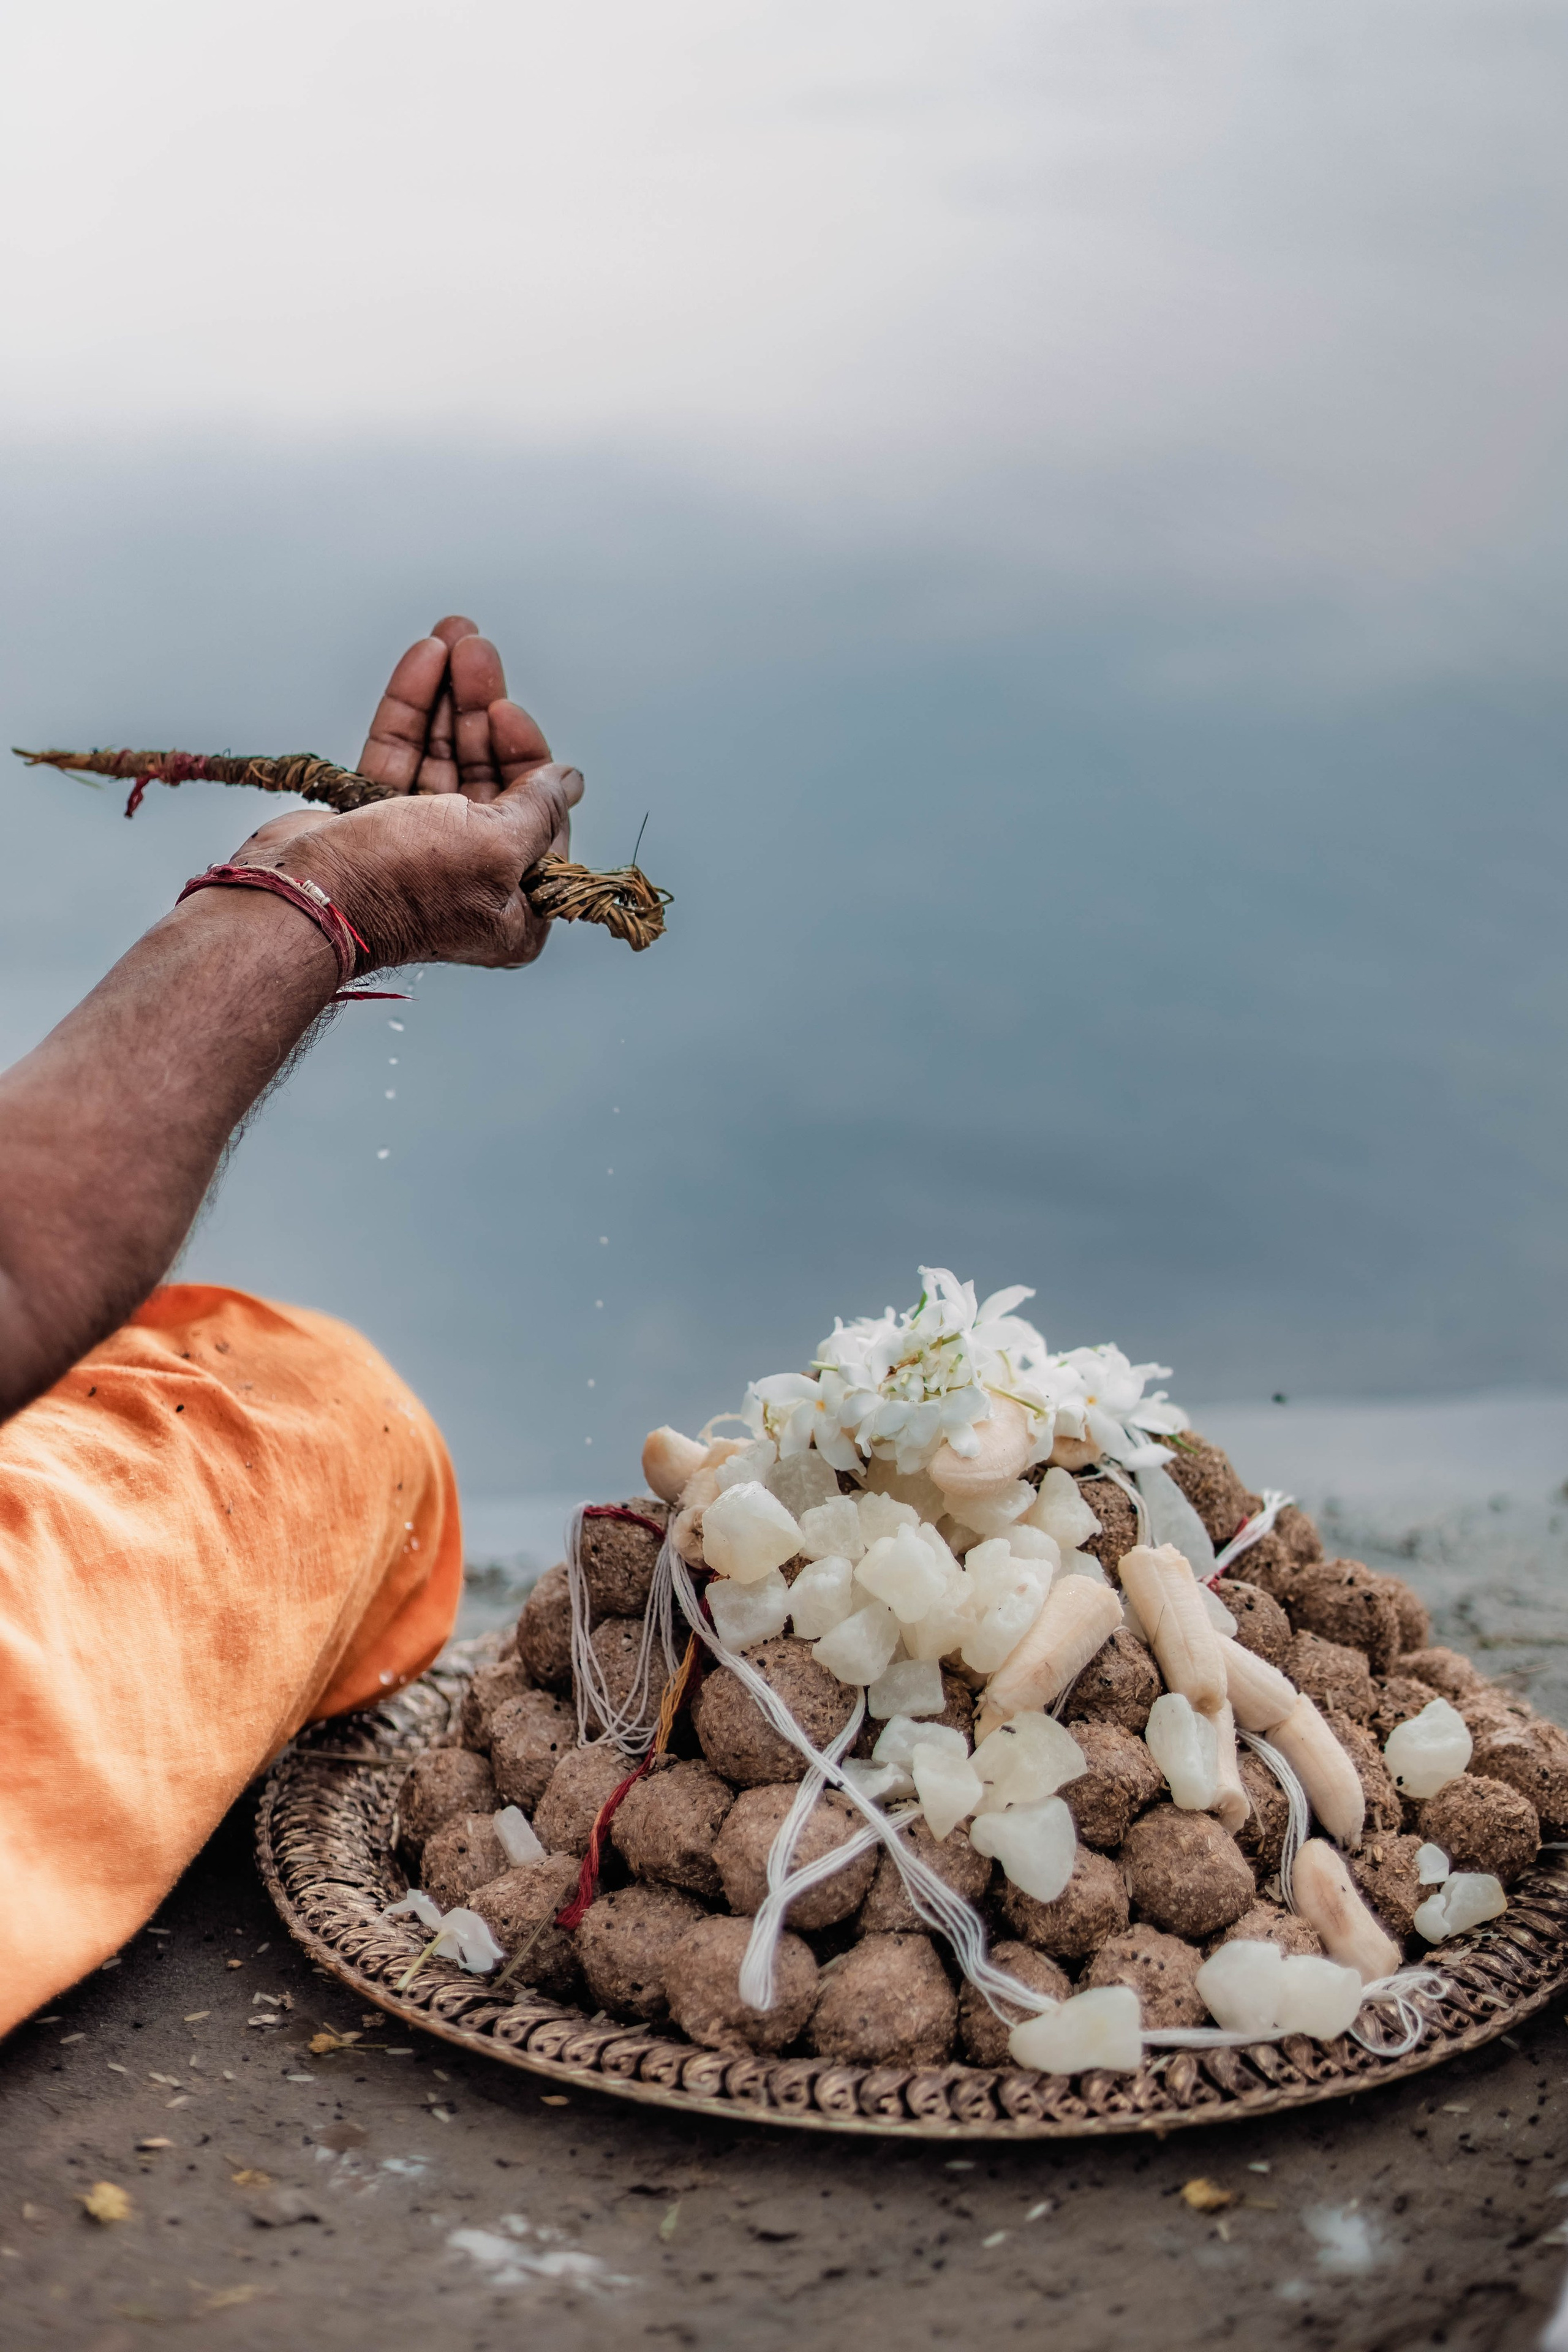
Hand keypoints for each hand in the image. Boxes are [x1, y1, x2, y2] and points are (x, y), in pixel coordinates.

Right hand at [225, 619, 582, 970]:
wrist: (305, 897)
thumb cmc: (400, 884)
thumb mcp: (498, 845)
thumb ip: (540, 809)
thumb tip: (570, 783)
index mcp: (512, 903)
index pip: (536, 816)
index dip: (524, 756)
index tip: (506, 711)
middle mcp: (468, 875)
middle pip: (486, 777)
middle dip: (481, 708)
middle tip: (477, 650)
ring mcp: (417, 847)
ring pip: (441, 758)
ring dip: (447, 697)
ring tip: (450, 637)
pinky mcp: (371, 821)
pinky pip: (398, 757)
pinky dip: (410, 711)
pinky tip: (422, 662)